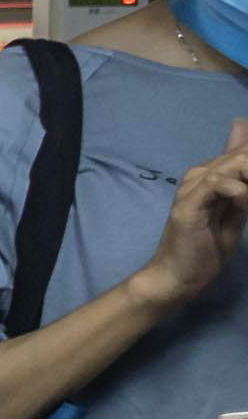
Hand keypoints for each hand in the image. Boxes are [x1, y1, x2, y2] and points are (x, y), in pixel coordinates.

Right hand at [153, 149, 247, 309]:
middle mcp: (199, 175)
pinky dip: (241, 194)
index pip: (242, 152)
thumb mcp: (237, 212)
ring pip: (235, 164)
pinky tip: (243, 209)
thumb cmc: (207, 249)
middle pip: (242, 155)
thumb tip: (243, 141)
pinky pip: (220, 184)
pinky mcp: (188, 204)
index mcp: (209, 175)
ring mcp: (191, 188)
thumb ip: (245, 186)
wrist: (178, 277)